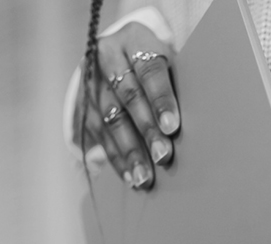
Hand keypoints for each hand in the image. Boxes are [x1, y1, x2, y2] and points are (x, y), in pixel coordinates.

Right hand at [74, 22, 179, 189]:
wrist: (119, 54)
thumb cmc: (154, 62)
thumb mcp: (165, 59)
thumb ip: (174, 84)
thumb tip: (187, 126)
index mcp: (132, 39)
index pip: (148, 70)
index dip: (161, 98)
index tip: (172, 126)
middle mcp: (106, 57)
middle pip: (128, 97)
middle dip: (146, 130)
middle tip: (162, 156)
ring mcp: (90, 81)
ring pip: (111, 119)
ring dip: (129, 151)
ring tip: (145, 177)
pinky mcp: (82, 104)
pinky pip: (99, 135)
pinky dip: (116, 157)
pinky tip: (129, 175)